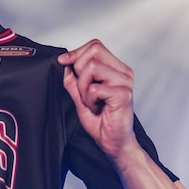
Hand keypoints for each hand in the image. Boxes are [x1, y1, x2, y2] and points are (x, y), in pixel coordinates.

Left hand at [58, 39, 136, 159]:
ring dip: (83, 87)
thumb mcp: (81, 96)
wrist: (114, 142)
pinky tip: (97, 108)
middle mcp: (123, 72)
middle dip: (79, 69)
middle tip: (84, 90)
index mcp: (116, 68)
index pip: (95, 46)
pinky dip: (89, 100)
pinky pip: (94, 88)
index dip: (76, 53)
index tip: (64, 62)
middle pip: (93, 51)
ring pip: (91, 67)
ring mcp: (125, 82)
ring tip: (92, 101)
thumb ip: (73, 80)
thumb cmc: (102, 121)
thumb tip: (66, 63)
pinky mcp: (123, 94)